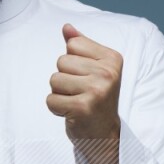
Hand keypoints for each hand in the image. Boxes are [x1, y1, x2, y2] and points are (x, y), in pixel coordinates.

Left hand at [47, 24, 121, 163]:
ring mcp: (96, 90)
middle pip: (61, 62)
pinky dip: (56, 108)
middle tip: (81, 93)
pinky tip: (71, 113)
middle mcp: (108, 73)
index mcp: (112, 59)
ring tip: (76, 102)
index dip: (72, 62)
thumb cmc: (96, 100)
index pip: (72, 45)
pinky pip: (50, 100)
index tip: (86, 78)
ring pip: (54, 80)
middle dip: (64, 79)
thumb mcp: (94, 70)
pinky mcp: (82, 107)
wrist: (104, 136)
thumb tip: (66, 28)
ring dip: (59, 94)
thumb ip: (81, 47)